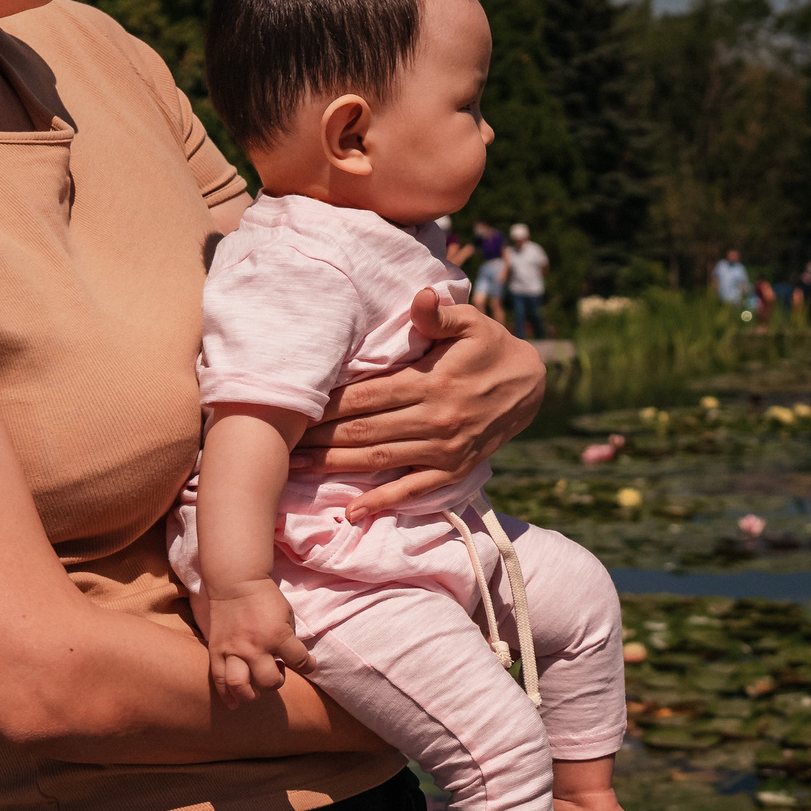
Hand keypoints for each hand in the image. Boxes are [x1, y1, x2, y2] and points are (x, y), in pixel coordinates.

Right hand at [203, 582, 312, 707]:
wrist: (235, 583)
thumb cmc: (265, 598)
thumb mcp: (287, 615)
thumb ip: (289, 638)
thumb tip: (290, 659)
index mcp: (277, 635)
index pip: (299, 661)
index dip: (308, 666)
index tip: (309, 665)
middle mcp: (255, 647)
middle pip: (269, 681)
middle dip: (277, 682)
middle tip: (277, 672)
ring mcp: (233, 650)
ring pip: (240, 685)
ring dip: (251, 694)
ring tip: (256, 691)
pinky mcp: (216, 651)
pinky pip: (219, 680)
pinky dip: (227, 695)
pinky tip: (235, 703)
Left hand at [286, 288, 545, 517]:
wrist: (533, 386)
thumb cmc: (490, 347)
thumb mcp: (471, 322)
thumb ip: (440, 314)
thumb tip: (420, 298)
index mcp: (431, 383)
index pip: (367, 396)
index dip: (327, 405)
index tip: (292, 408)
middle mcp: (435, 420)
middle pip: (363, 431)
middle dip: (318, 438)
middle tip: (278, 443)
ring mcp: (444, 449)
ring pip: (378, 460)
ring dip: (334, 467)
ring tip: (294, 470)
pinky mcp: (453, 469)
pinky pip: (414, 489)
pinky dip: (382, 502)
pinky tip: (353, 512)